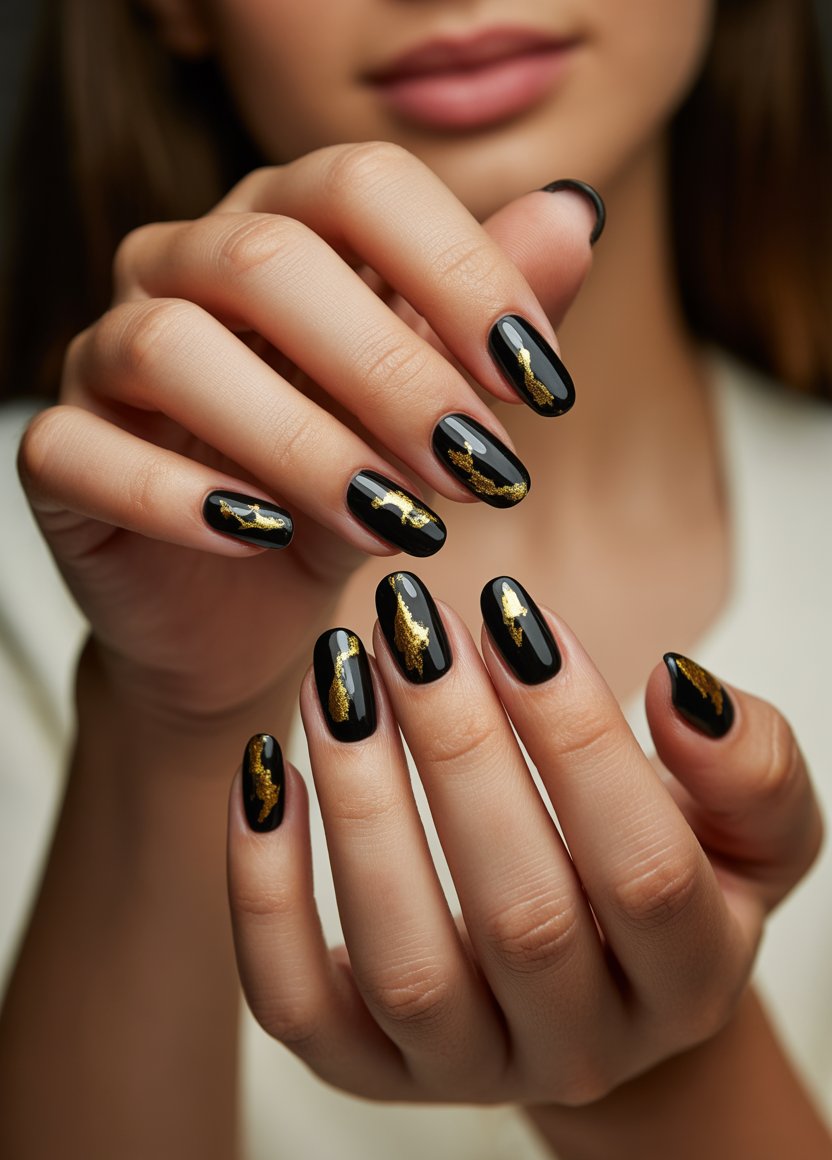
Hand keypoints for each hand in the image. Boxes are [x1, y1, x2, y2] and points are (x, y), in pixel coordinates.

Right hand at [17, 143, 593, 719]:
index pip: (362, 187)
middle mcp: (180, 265)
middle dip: (393, 372)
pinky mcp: (59, 451)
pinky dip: (179, 497)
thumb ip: (489, 321)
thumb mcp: (433, 416)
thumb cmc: (346, 496)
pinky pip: (86, 449)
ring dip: (301, 440)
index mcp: (280, 225)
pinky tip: (264, 537)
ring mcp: (105, 353)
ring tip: (395, 522)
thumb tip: (573, 217)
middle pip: (266, 261)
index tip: (542, 385)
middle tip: (482, 470)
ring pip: (173, 347)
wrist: (248, 611)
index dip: (461, 274)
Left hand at [227, 574, 821, 1104]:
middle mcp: (581, 1048)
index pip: (644, 869)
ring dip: (362, 805)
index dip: (579, 736)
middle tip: (410, 625)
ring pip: (405, 965)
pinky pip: (298, 1004)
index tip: (511, 612)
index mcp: (690, 980)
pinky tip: (267, 773)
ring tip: (337, 676)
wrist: (597, 980)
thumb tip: (678, 687)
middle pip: (521, 917)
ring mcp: (467, 1069)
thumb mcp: (752, 825)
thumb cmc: (672, 874)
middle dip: (459, 750)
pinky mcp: (366, 1069)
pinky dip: (265, 892)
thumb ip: (750, 764)